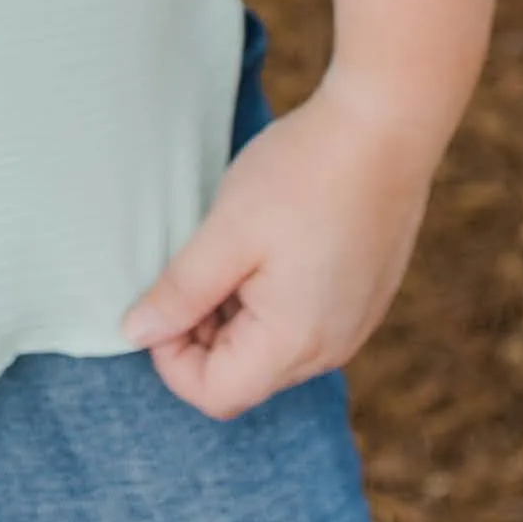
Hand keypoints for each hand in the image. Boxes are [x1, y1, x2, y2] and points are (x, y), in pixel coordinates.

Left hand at [119, 78, 437, 420]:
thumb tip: (136, 333)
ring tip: (231, 249)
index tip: (163, 297)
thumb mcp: (225, 232)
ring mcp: (353, 326)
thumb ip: (180, 292)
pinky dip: (268, 302)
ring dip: (234, 316)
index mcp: (294, 343)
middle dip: (201, 335)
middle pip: (243, 378)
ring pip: (270, 352)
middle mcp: (330, 350)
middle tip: (193, 265)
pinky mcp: (362, 300)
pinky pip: (302, 326)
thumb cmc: (303, 175)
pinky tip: (267, 244)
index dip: (170, 357)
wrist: (386, 127)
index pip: (214, 394)